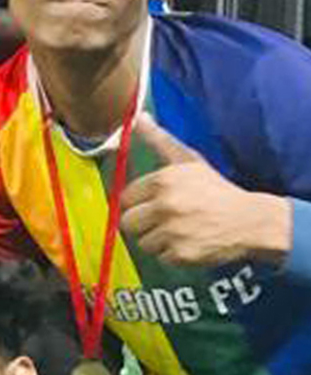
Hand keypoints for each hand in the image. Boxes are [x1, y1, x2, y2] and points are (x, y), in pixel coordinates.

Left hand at [119, 116, 288, 266]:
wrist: (249, 220)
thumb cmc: (216, 189)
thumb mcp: (189, 160)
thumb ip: (159, 140)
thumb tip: (137, 117)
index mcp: (162, 181)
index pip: (126, 198)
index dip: (138, 203)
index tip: (152, 204)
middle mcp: (165, 206)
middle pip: (128, 223)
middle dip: (142, 223)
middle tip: (162, 220)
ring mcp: (173, 232)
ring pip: (143, 243)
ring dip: (157, 240)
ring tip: (178, 231)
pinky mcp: (181, 254)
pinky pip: (161, 258)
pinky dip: (172, 255)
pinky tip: (188, 243)